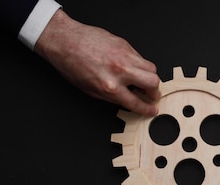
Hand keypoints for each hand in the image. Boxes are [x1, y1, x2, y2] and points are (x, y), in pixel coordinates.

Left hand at [35, 9, 160, 115]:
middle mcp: (119, 71)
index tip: (152, 109)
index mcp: (109, 87)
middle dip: (155, 92)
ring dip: (151, 77)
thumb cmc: (71, 64)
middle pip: (153, 82)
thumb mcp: (90, 90)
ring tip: (144, 80)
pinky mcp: (124, 44)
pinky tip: (132, 67)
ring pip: (151, 68)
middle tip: (152, 94)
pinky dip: (140, 64)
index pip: (136, 102)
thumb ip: (112, 96)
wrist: (64, 40)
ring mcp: (124, 56)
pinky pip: (140, 57)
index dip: (147, 108)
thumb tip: (127, 100)